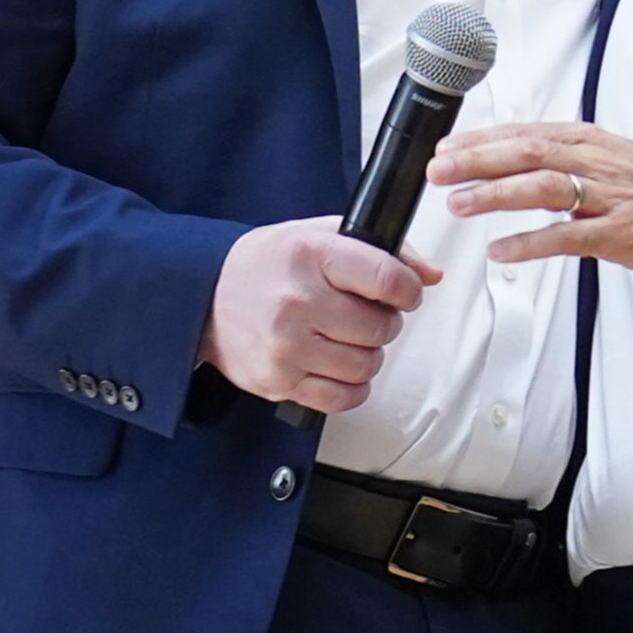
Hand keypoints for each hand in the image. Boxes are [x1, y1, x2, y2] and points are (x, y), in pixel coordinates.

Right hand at [197, 216, 436, 414]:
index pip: (387, 279)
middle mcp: (297, 302)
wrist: (203, 295)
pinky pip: (341, 398)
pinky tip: (339, 367)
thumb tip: (429, 275)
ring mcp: (286, 346)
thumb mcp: (318, 235)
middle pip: (379, 328)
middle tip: (367, 316)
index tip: (404, 293)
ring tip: (348, 340)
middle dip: (384, 323)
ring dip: (368, 356)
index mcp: (311, 256)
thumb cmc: (266, 265)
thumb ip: (381, 250)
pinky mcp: (278, 380)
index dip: (407, 290)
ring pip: (365, 366)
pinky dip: (352, 387)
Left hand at [428, 122, 632, 278]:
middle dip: (476, 160)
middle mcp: (595, 161)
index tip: (444, 148)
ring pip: (542, 187)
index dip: (481, 140)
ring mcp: (607, 197)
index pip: (525, 133)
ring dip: (495, 194)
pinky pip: (567, 237)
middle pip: (526, 152)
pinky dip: (530, 243)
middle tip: (437, 171)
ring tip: (458, 205)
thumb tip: (513, 160)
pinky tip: (502, 252)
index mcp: (588, 141)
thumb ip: (564, 158)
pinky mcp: (619, 232)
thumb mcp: (609, 158)